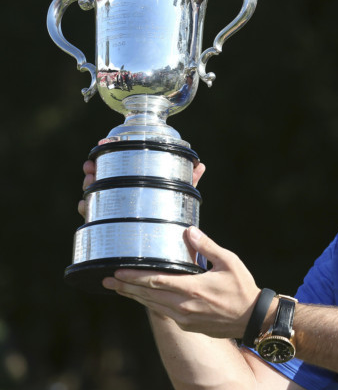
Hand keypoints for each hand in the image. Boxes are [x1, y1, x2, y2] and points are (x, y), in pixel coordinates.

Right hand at [77, 146, 206, 217]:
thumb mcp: (179, 197)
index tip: (104, 143)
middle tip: (91, 166)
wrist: (170, 247)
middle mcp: (122, 194)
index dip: (111, 152)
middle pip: (103, 177)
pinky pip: (93, 215)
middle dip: (94, 168)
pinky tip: (84, 205)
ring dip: (88, 185)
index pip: (120, 165)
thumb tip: (201, 164)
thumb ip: (188, 181)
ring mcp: (114, 209)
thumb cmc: (173, 218)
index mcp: (137, 184)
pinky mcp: (109, 225)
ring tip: (89, 181)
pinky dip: (86, 209)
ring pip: (94, 193)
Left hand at [102, 226, 259, 338]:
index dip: (134, 276)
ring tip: (118, 288)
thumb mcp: (229, 262)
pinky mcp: (188, 325)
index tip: (118, 271)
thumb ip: (207, 246)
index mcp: (193, 288)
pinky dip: (150, 304)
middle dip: (125, 287)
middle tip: (107, 280)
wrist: (251, 318)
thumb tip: (189, 231)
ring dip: (134, 296)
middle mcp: (184, 306)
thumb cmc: (242, 288)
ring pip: (152, 306)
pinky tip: (144, 298)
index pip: (155, 281)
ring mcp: (184, 318)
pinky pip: (163, 313)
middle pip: (147, 295)